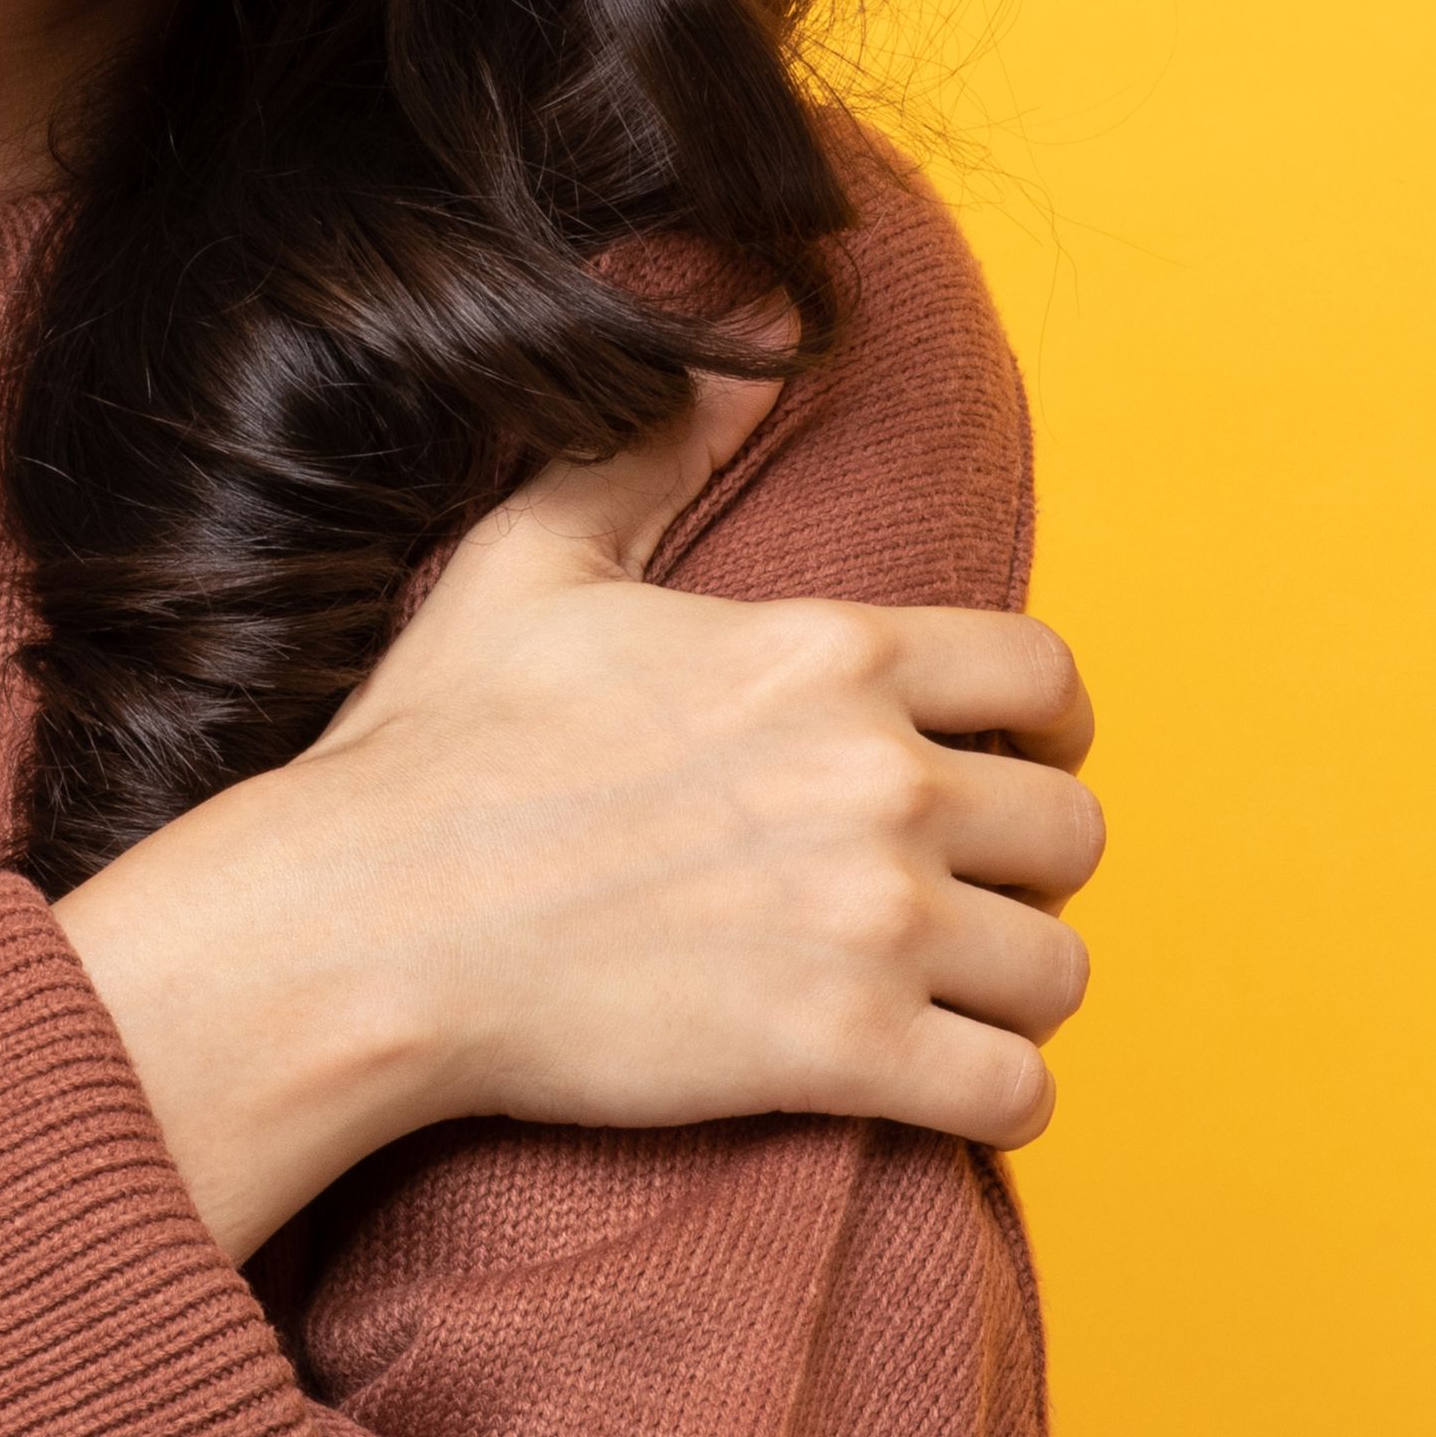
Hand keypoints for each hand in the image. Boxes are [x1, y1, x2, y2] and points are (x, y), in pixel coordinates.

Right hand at [50, 377, 1101, 1259]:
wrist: (362, 930)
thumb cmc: (433, 754)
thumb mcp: (534, 559)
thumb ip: (654, 450)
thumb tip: (739, 337)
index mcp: (828, 652)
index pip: (1045, 676)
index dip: (1043, 729)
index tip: (1005, 767)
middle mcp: (877, 777)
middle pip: (1073, 829)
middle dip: (1028, 868)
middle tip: (958, 897)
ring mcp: (871, 919)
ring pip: (1058, 968)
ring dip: (1014, 990)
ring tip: (950, 1001)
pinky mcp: (844, 1052)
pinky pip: (1014, 1089)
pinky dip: (996, 1099)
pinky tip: (941, 1089)